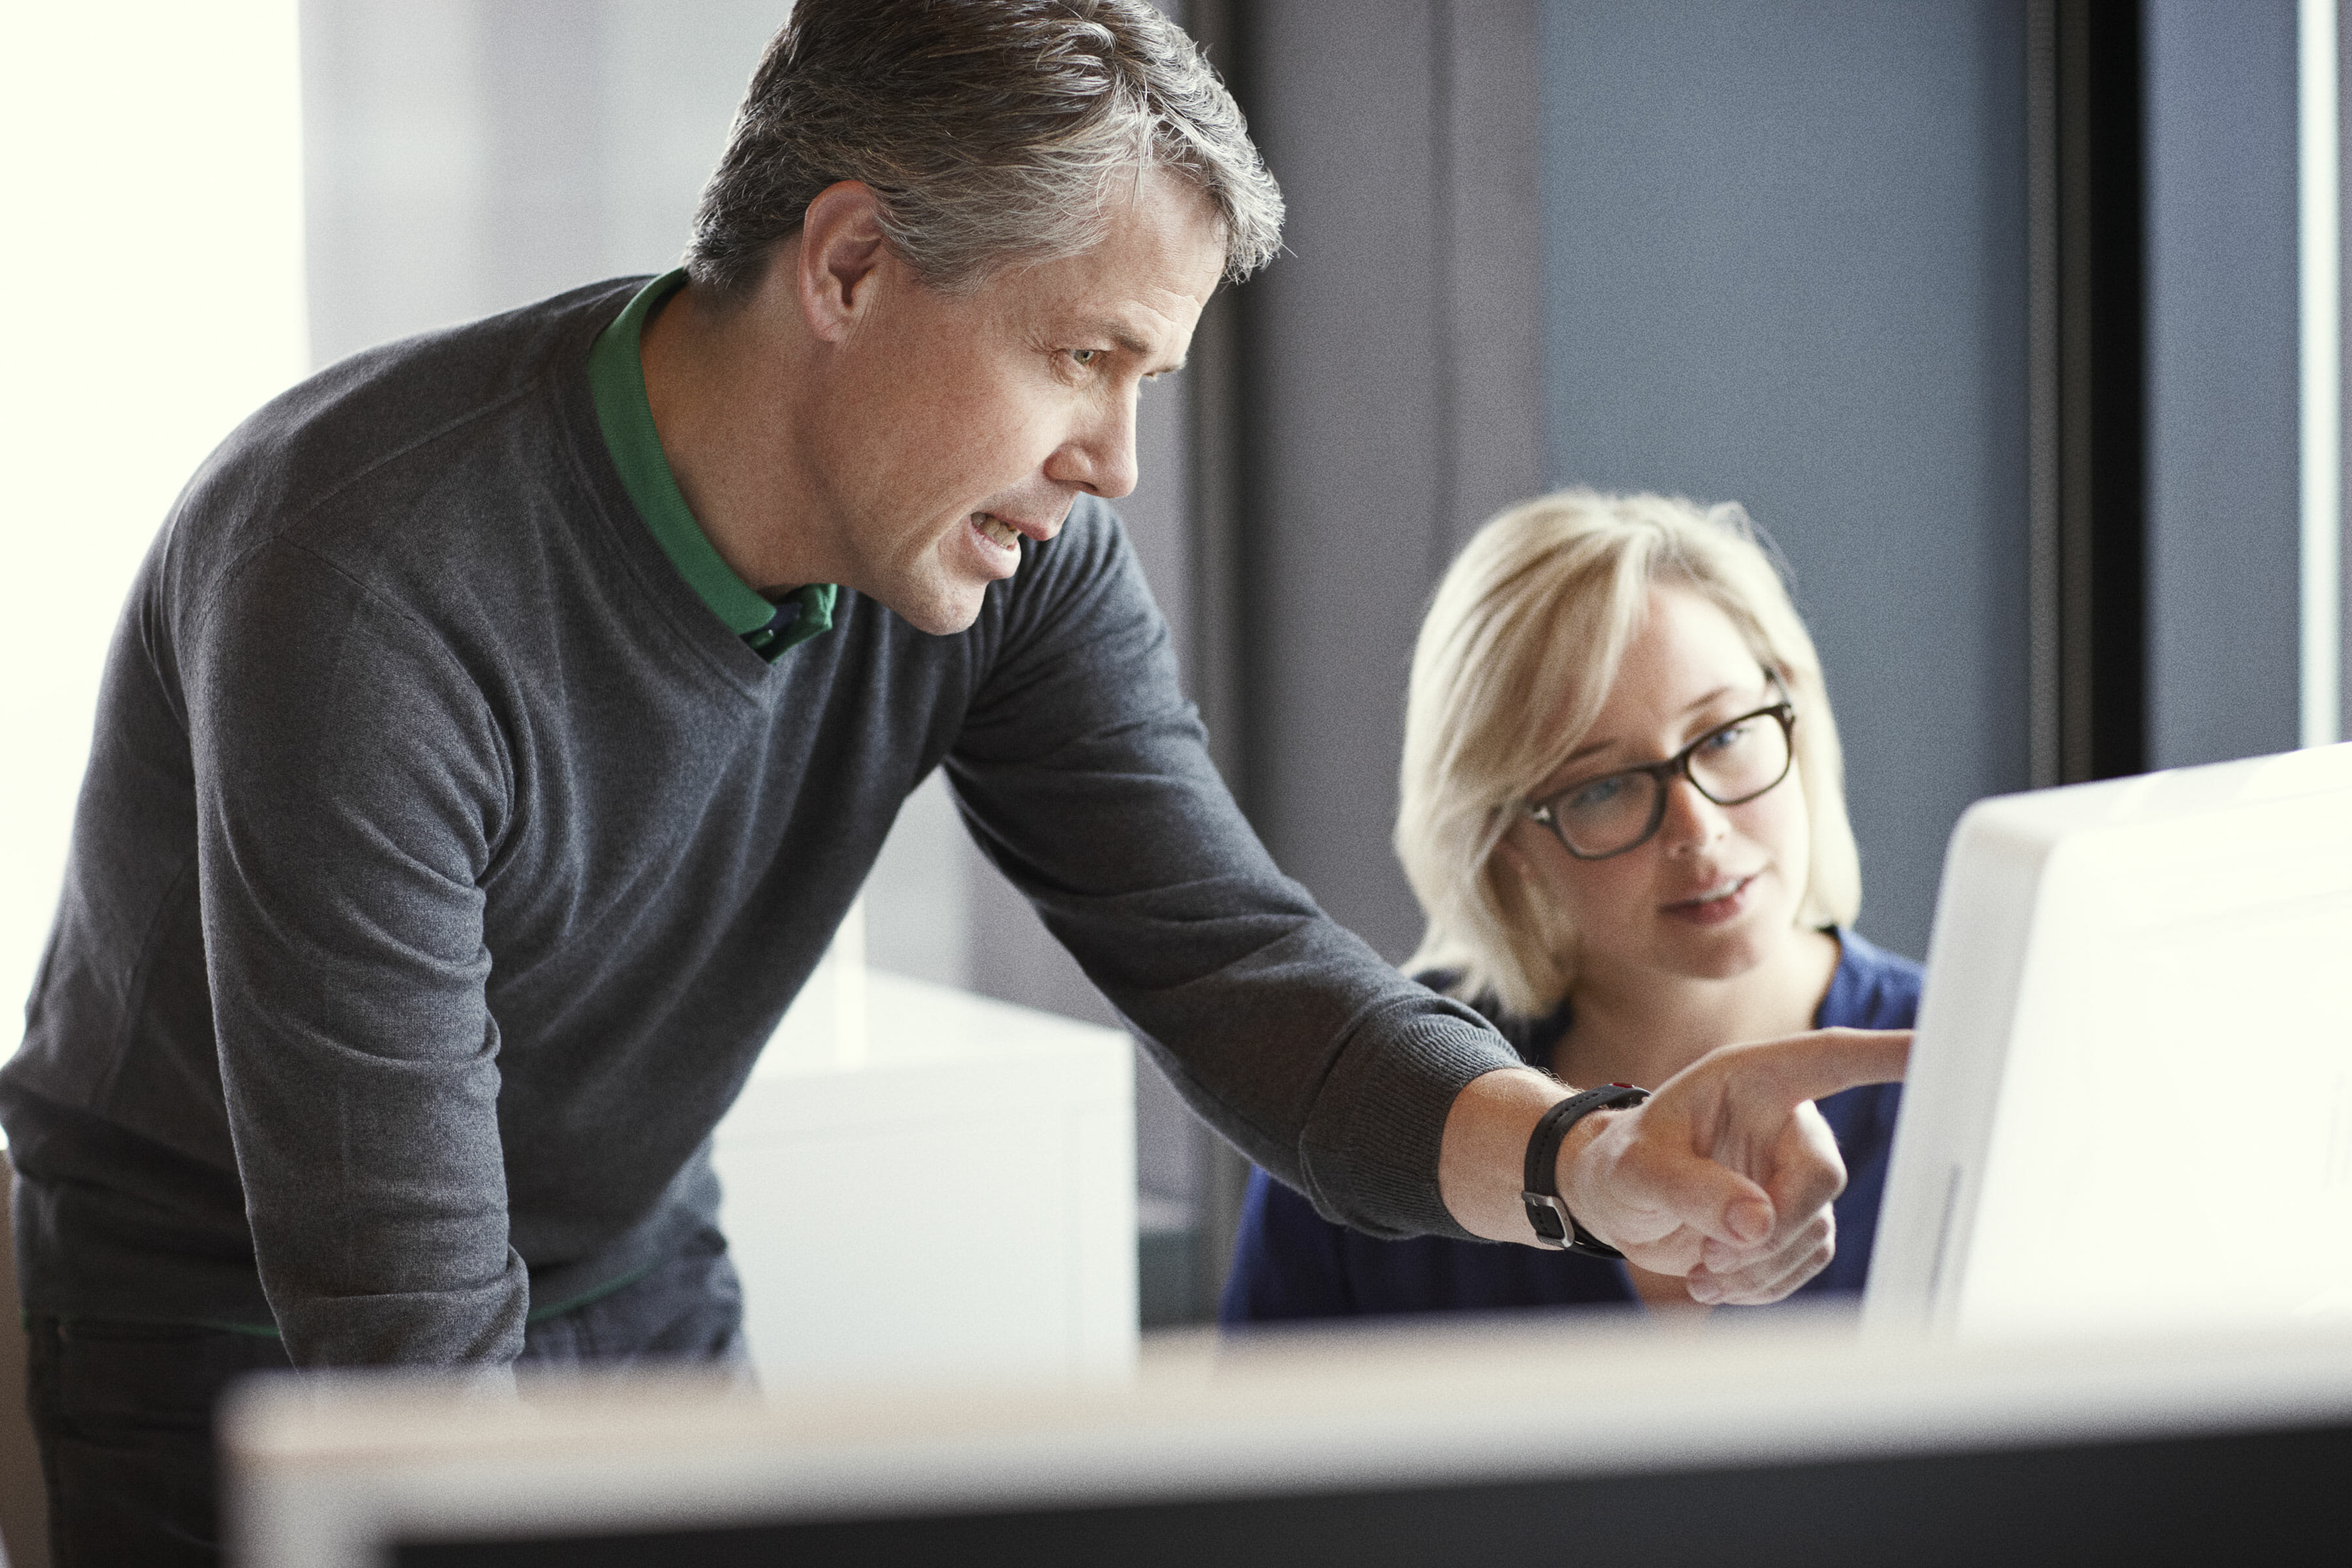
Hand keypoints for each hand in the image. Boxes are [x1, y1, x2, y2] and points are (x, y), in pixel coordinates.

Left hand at [1557, 1028, 1910, 1303]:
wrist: (1611, 1201)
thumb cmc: (1620, 1161)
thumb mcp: (1637, 1166)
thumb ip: (1693, 1187)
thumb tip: (1758, 1224)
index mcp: (1752, 1080)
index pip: (1833, 1060)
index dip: (1888, 1054)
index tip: (1935, 1046)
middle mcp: (1785, 1123)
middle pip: (1822, 1176)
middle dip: (1774, 1227)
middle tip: (1714, 1255)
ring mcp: (1793, 1174)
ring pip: (1814, 1229)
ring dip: (1760, 1265)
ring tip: (1702, 1270)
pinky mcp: (1793, 1221)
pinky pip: (1803, 1261)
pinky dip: (1762, 1282)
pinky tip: (1715, 1280)